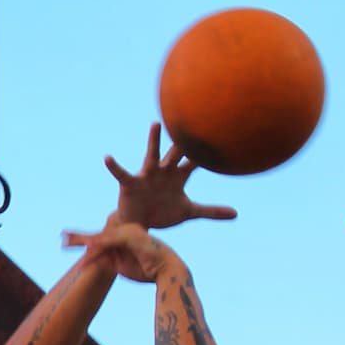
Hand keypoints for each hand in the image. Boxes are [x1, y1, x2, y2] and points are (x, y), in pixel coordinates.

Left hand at [64, 219, 175, 282]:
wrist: (169, 273)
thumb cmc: (149, 272)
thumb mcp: (122, 266)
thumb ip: (110, 260)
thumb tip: (94, 261)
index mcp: (126, 235)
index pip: (101, 237)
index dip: (84, 239)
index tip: (67, 240)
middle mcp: (126, 230)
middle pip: (99, 234)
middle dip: (79, 236)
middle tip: (61, 236)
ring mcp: (128, 231)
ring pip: (101, 238)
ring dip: (82, 241)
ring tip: (65, 243)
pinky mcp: (130, 236)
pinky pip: (109, 243)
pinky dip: (96, 250)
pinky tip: (85, 252)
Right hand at [105, 125, 236, 230]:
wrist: (140, 225)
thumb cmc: (163, 212)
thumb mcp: (188, 211)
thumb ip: (211, 211)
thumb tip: (236, 213)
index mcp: (178, 176)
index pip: (195, 161)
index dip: (207, 153)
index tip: (221, 136)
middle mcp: (163, 171)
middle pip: (175, 153)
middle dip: (183, 140)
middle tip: (192, 119)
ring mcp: (147, 176)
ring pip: (151, 155)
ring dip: (153, 141)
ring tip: (155, 125)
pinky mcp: (131, 184)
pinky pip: (122, 173)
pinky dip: (114, 166)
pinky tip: (108, 158)